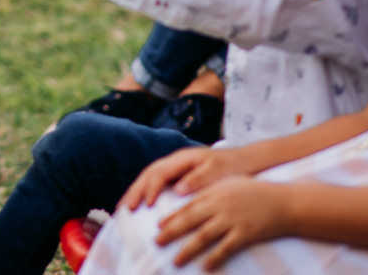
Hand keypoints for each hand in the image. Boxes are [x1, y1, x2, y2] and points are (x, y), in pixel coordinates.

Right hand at [121, 146, 260, 212]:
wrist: (243, 161)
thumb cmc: (231, 166)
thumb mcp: (217, 170)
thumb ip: (198, 178)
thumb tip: (178, 189)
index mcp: (182, 158)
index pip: (160, 173)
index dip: (151, 189)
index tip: (147, 206)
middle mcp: (174, 162)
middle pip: (148, 174)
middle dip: (135, 191)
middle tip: (125, 208)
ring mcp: (174, 168)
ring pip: (149, 178)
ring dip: (136, 192)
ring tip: (124, 208)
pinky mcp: (177, 176)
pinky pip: (156, 183)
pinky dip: (145, 193)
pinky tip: (140, 205)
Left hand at [153, 177, 292, 269]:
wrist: (284, 202)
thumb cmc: (255, 192)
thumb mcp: (229, 185)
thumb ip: (209, 192)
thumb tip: (188, 202)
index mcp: (214, 193)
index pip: (187, 205)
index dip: (171, 217)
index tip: (157, 226)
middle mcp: (220, 205)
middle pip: (190, 220)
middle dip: (172, 232)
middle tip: (157, 242)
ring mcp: (232, 220)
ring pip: (204, 236)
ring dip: (188, 249)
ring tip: (176, 260)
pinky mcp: (245, 233)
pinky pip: (226, 248)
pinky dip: (215, 258)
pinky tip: (205, 267)